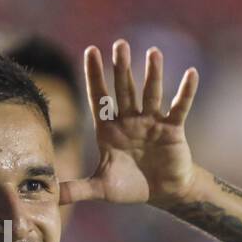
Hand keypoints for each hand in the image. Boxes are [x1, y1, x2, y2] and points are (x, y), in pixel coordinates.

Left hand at [59, 40, 201, 209]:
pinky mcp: (172, 129)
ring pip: (151, 94)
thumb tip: (50, 196)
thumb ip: (77, 189)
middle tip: (120, 45)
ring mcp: (151, 122)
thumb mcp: (101, 188)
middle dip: (121, 68)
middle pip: (124, 90)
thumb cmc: (130, 186)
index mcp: (109, 129)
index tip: (91, 51)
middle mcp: (129, 120)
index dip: (95, 76)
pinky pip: (179, 107)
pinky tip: (191, 74)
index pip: (99, 98)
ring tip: (153, 53)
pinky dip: (185, 92)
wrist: (161, 193)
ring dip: (152, 74)